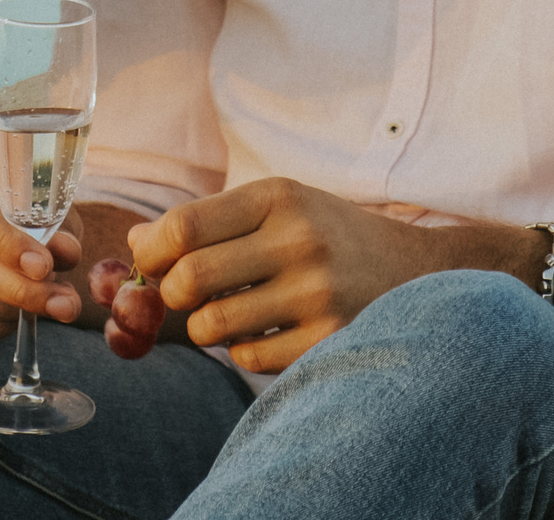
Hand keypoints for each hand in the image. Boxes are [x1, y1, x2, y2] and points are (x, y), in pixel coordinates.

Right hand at [0, 162, 84, 342]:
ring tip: (51, 305)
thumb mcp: (46, 210)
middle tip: (62, 301)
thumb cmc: (24, 212)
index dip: (6, 243)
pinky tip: (20, 316)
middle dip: (19, 288)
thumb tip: (65, 253)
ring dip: (12, 311)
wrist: (0, 227)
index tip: (43, 267)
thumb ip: (58, 229)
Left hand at [129, 178, 538, 374]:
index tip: (149, 263)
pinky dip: (243, 349)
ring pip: (213, 326)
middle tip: (184, 294)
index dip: (150, 251)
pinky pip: (248, 357)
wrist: (419, 271)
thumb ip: (208, 221)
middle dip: (172, 294)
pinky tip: (268, 330)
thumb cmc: (328, 235)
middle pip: (190, 279)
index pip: (183, 225)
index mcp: (279, 197)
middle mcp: (300, 240)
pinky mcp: (330, 341)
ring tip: (229, 311)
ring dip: (206, 325)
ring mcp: (318, 294)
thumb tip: (134, 247)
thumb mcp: (278, 207)